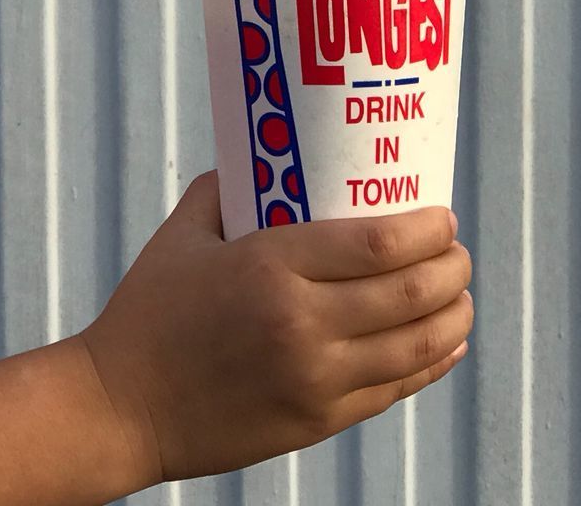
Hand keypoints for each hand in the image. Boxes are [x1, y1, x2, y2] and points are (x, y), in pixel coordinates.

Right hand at [79, 171, 473, 483]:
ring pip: (416, 346)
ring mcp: (314, 380)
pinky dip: (431, 364)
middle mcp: (302, 325)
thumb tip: (263, 157)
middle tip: (456, 250)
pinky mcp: (316, 422)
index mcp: (271, 267)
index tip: (442, 214)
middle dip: (451, 267)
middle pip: (410, 292)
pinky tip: (444, 344)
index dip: (427, 227)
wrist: (119, 408)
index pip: (379, 242)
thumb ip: (227, 189)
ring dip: (453, 315)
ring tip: (460, 295)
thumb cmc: (149, 314)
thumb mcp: (183, 234)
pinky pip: (393, 391)